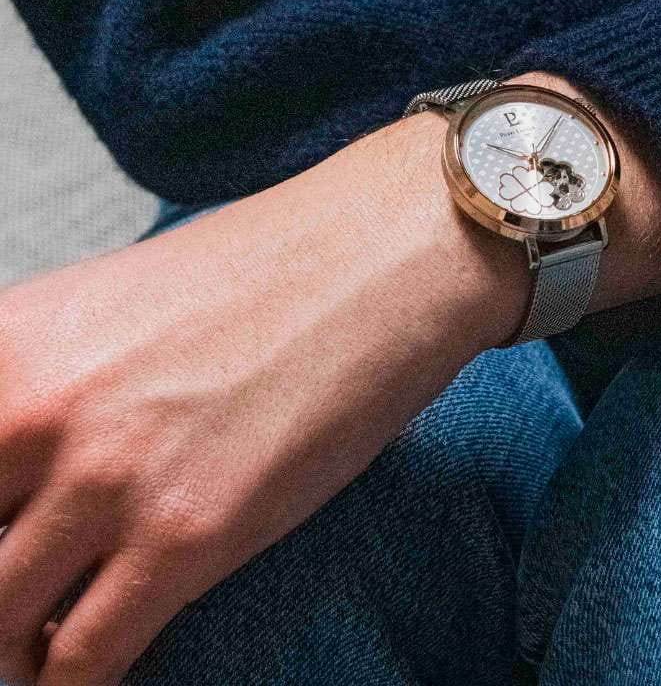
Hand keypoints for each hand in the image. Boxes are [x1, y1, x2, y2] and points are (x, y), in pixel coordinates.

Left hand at [0, 72, 660, 684]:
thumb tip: (25, 473)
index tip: (1, 541)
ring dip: (19, 649)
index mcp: (12, 340)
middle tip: (19, 603)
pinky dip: (78, 681)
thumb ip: (49, 382)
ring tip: (50, 641)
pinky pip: (84, 661)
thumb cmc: (272, 271)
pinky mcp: (189, 534)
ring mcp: (110, 473)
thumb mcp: (123, 305)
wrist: (386, 254)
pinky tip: (101, 661)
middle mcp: (37, 408)